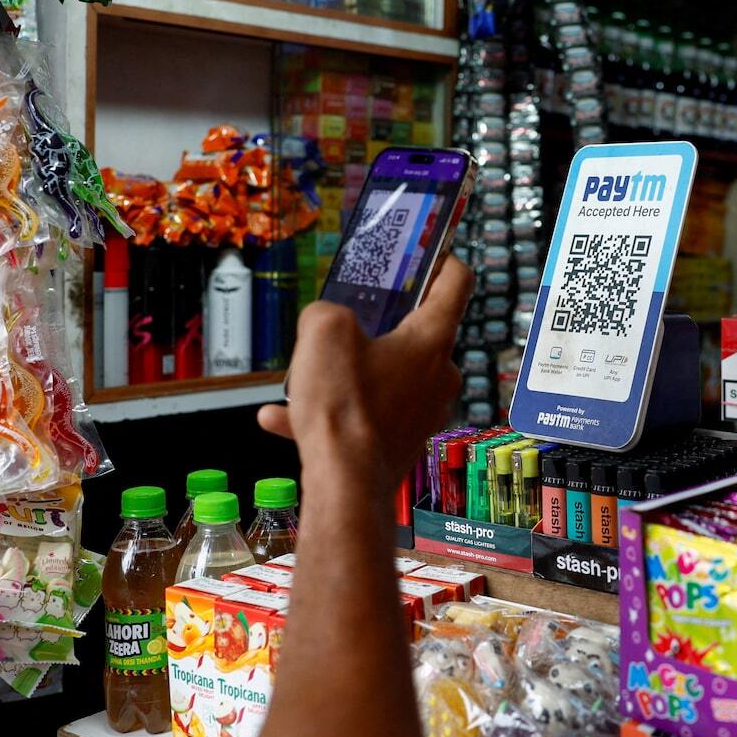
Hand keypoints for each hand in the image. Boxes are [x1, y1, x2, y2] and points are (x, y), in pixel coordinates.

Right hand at [258, 256, 472, 494]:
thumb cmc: (344, 405)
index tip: (429, 253)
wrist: (344, 483)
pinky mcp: (402, 442)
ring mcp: (424, 412)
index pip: (455, 284)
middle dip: (378, 326)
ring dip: (344, 375)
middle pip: (416, 335)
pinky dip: (331, 414)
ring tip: (303, 380)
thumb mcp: (322, 332)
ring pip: (382, 379)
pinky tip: (280, 418)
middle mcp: (438, 376)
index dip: (443, 261)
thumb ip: (326, 312)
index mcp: (431, 341)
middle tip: (345, 322)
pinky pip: (365, 416)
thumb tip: (325, 321)